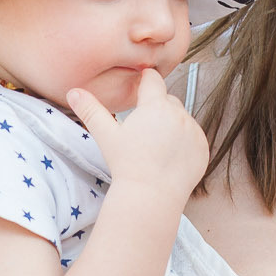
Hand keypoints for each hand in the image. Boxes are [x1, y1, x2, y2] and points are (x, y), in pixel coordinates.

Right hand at [65, 68, 207, 204]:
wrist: (152, 196)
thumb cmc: (127, 165)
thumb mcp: (106, 135)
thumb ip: (90, 110)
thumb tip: (73, 92)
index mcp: (155, 105)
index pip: (152, 79)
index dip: (145, 80)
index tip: (141, 83)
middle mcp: (178, 114)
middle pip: (168, 100)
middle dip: (157, 107)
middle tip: (143, 127)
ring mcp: (193, 131)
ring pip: (182, 118)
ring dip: (172, 124)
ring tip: (155, 145)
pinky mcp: (202, 148)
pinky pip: (194, 137)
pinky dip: (184, 142)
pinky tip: (169, 156)